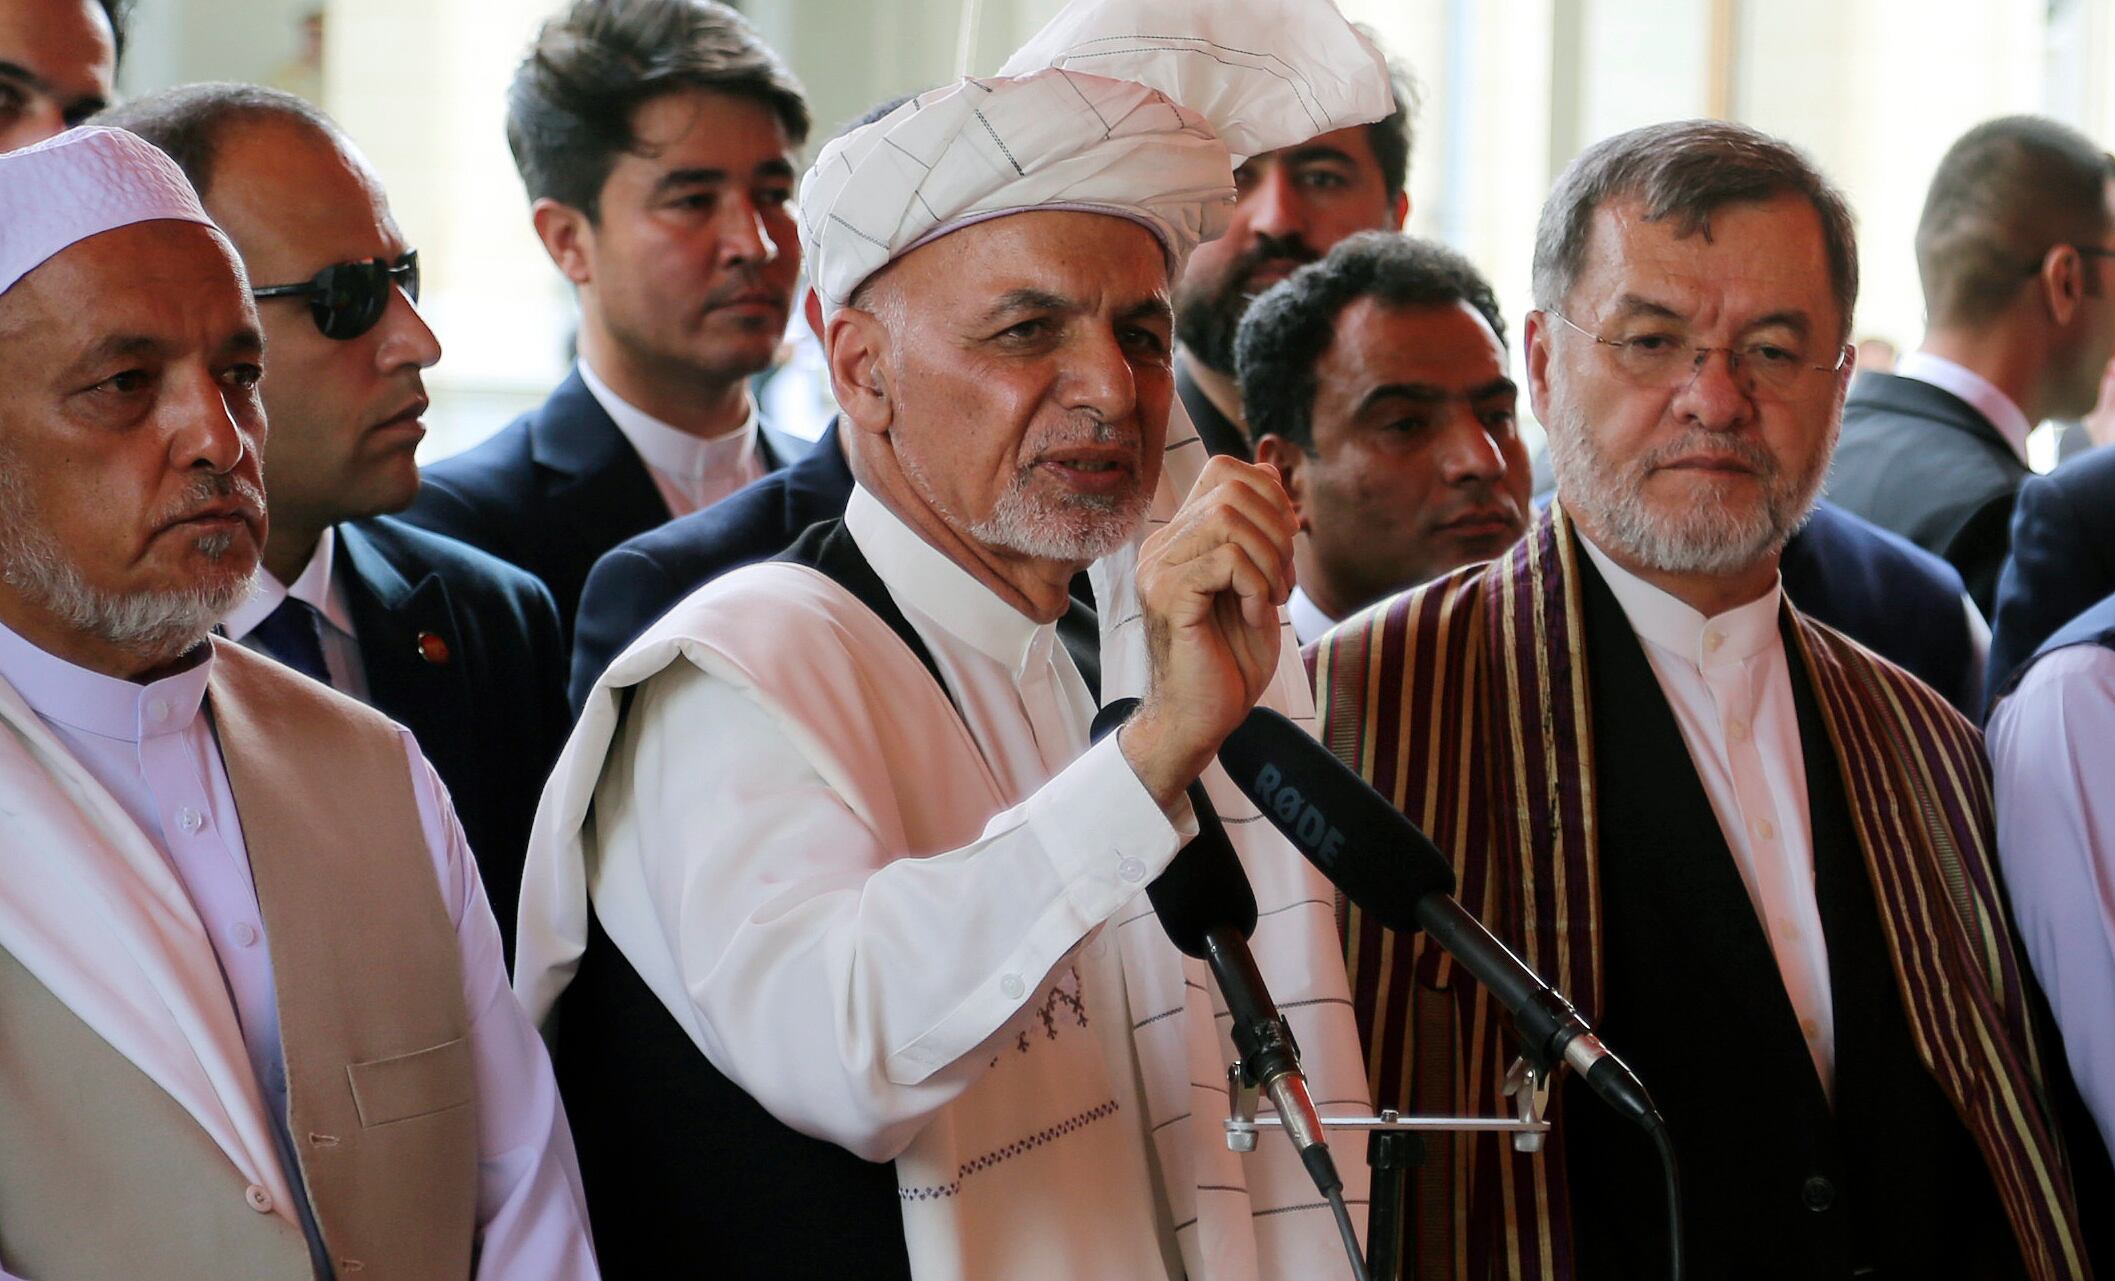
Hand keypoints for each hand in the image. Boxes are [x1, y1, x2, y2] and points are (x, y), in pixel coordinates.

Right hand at [1120, 457, 1296, 807]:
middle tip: (1283, 579)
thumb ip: (1258, 528)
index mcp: (1180, 538)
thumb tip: (1267, 469)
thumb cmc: (1229, 659)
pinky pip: (1228, 559)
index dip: (1268, 494)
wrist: (1203, 718)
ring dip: (1270, 560)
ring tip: (1271, 599)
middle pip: (1233, 489)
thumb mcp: (1257, 581)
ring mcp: (1159, 569)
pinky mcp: (1169, 596)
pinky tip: (1256, 615)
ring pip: (1231, 520)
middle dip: (1278, 530)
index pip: (1222, 470)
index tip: (1283, 544)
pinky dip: (1257, 586)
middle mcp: (1162, 547)